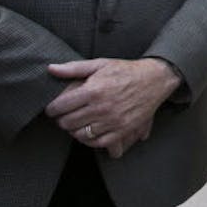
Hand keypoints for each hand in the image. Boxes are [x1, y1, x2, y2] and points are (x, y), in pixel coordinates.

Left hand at [44, 57, 180, 158]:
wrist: (155, 79)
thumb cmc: (125, 71)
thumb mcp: (100, 64)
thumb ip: (74, 68)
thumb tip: (50, 69)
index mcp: (93, 90)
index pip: (60, 106)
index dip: (52, 109)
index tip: (53, 108)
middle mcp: (101, 108)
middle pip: (67, 122)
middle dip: (62, 120)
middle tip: (64, 116)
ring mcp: (112, 121)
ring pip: (80, 134)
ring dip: (74, 130)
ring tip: (77, 123)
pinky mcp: (123, 130)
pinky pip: (98, 142)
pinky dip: (89, 139)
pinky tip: (89, 131)